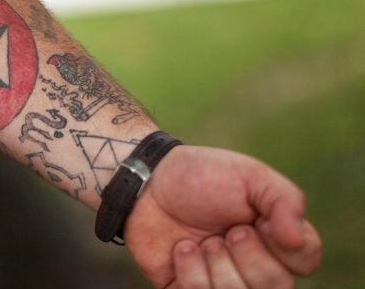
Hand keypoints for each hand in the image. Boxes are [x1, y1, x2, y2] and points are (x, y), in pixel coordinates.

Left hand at [123, 145, 320, 287]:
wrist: (147, 183)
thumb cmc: (201, 176)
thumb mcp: (249, 175)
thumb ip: (284, 200)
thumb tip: (297, 239)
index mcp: (275, 238)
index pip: (304, 263)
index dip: (282, 247)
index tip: (258, 222)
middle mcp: (254, 265)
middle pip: (276, 288)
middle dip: (248, 258)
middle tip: (227, 232)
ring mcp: (222, 281)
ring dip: (218, 266)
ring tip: (202, 241)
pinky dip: (191, 274)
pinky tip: (182, 251)